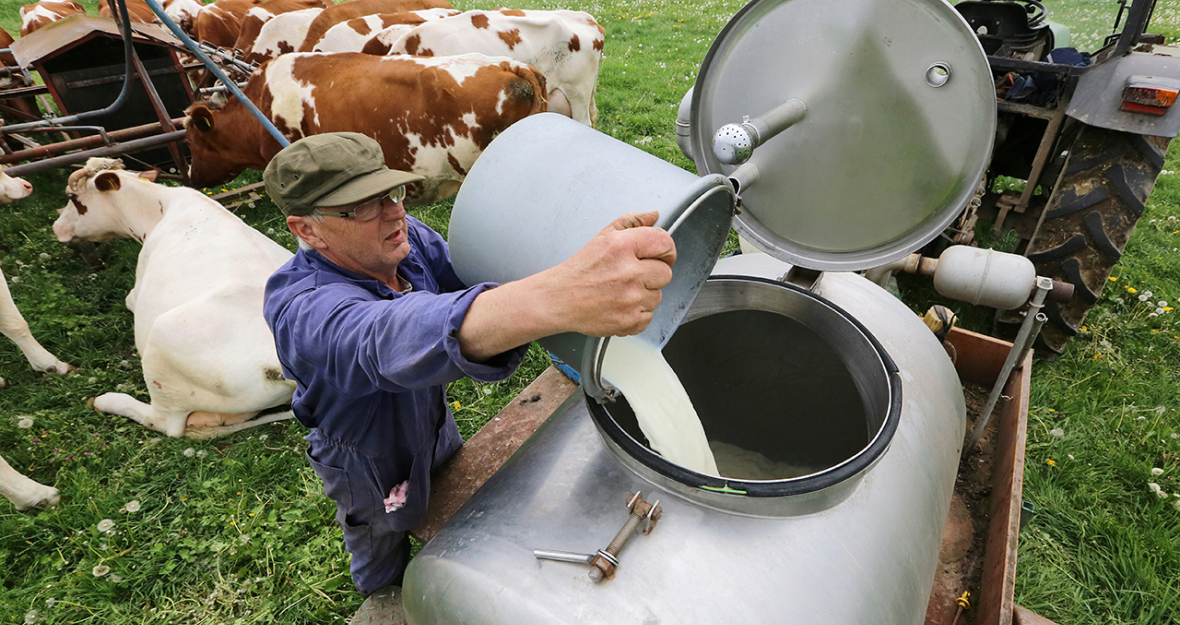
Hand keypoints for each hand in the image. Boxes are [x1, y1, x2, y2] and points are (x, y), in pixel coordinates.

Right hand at [455, 211, 675, 360]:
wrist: (559, 299)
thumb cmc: (581, 269)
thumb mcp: (603, 237)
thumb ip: (631, 222)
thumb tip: (653, 215)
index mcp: (623, 246)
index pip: (665, 243)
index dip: (666, 250)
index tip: (660, 255)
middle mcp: (629, 272)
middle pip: (666, 273)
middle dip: (652, 274)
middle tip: (632, 275)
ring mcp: (630, 299)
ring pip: (658, 296)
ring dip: (644, 295)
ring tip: (622, 291)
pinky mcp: (629, 321)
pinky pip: (648, 316)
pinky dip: (637, 313)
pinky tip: (620, 305)